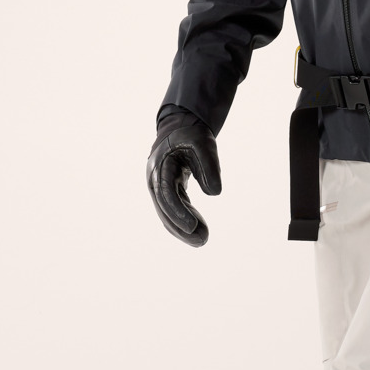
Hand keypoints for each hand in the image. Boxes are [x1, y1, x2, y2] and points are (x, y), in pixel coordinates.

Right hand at [146, 108, 221, 246]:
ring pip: (167, 213)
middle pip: (164, 209)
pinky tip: (197, 232)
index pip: (166, 194)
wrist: (181, 129)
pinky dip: (184, 222)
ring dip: (183, 229)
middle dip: (181, 227)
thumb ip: (210, 166)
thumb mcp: (204, 144)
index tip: (192, 227)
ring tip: (203, 240)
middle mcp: (155, 179)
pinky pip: (173, 210)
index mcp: (160, 165)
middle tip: (202, 240)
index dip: (178, 212)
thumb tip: (215, 193)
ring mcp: (159, 186)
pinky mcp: (168, 192)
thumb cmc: (192, 135)